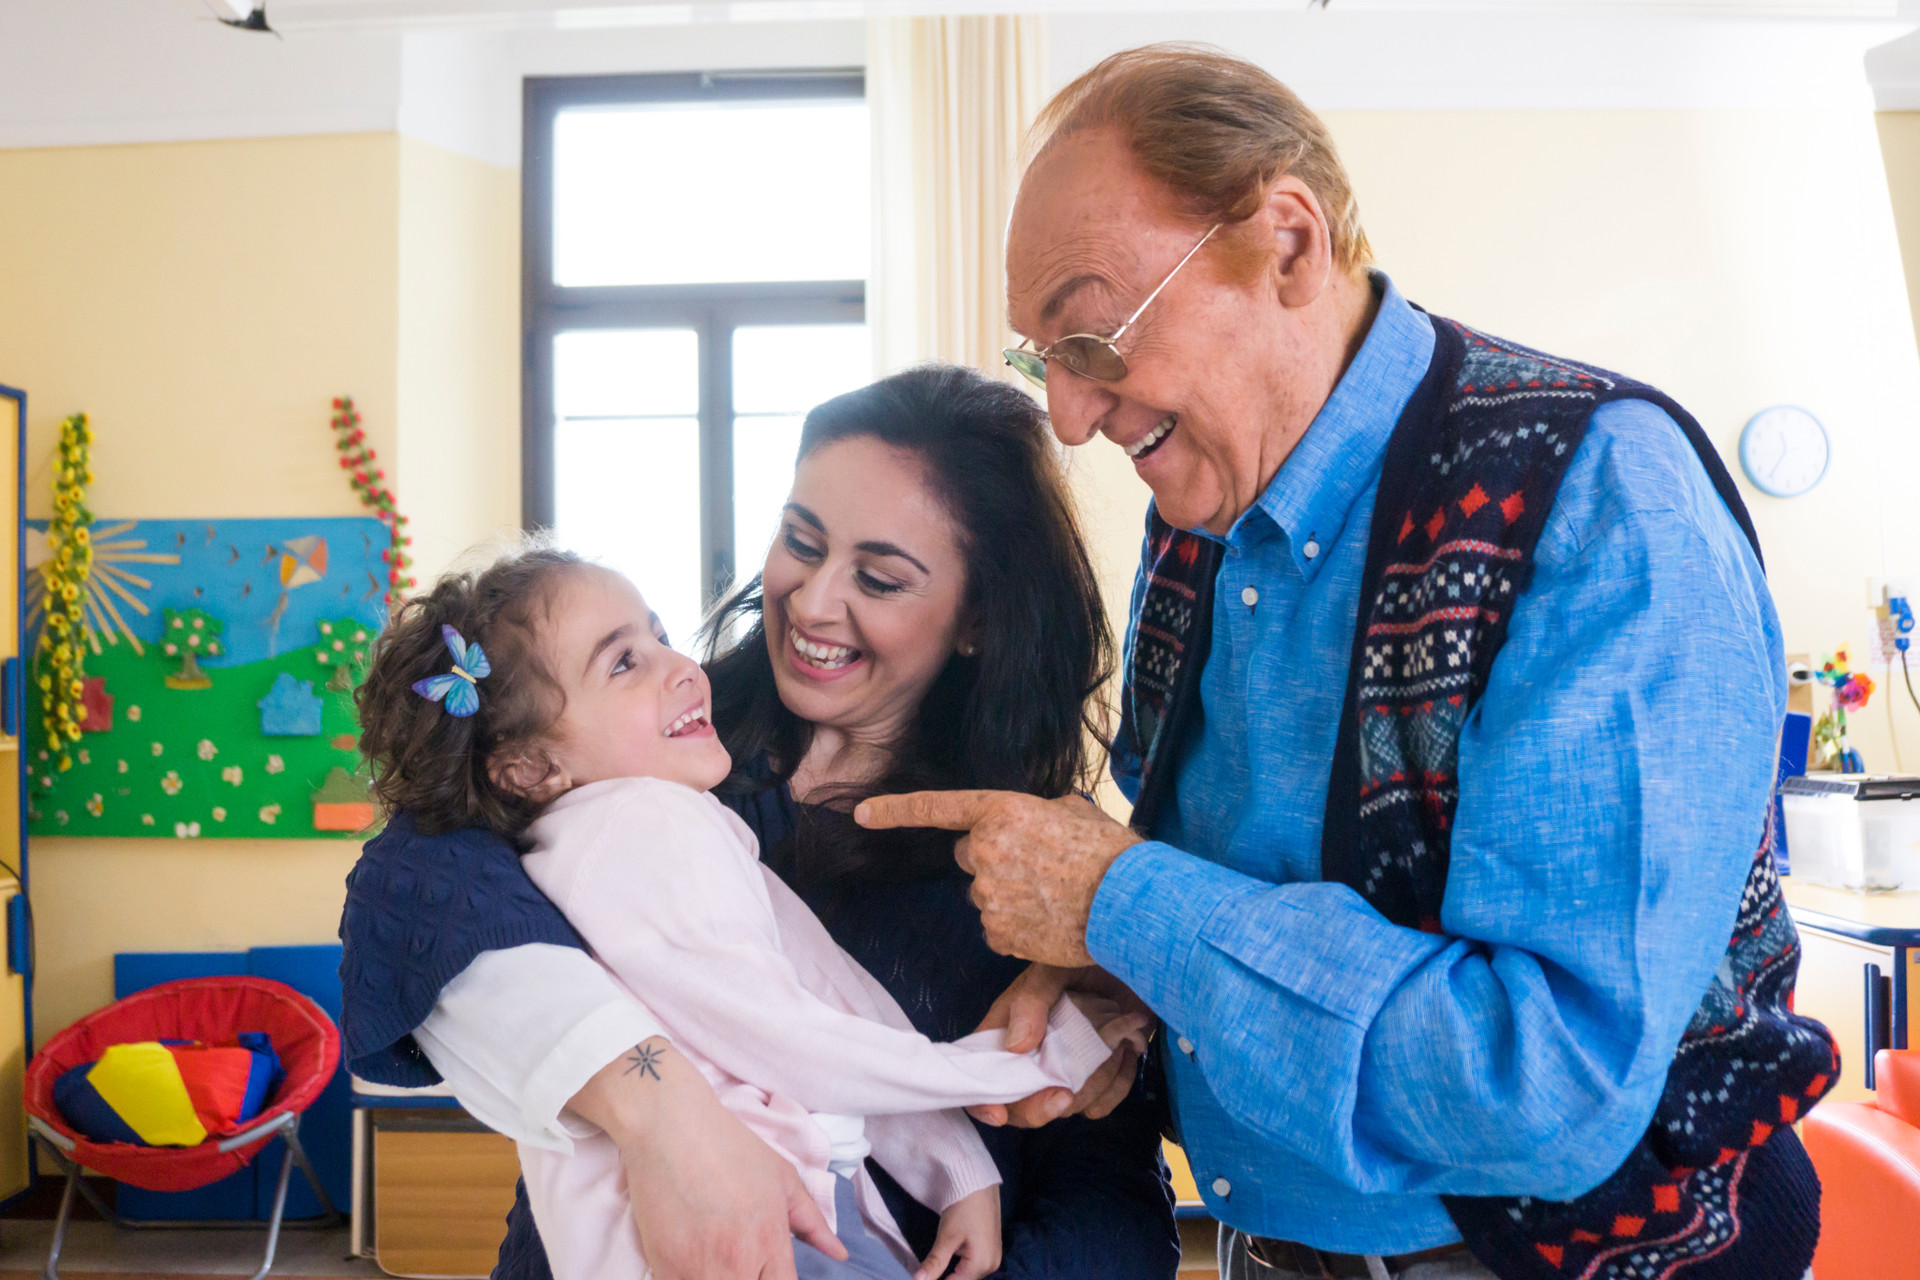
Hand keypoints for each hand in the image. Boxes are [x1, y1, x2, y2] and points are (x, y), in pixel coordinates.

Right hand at [567, 1038, 848, 1279]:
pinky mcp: (661, 1267)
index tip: (774, 1273)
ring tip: (722, 1262)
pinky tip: (697, 1264)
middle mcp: (735, 1262)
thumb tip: (839, 1253)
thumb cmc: (730, 1148)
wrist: (670, 1127)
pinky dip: (692, 1279)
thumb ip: (813, 1223)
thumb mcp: (783, 1179)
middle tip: (750, 1264)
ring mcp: (694, 1269)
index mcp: (769, 1241)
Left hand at [855, 791, 1138, 965]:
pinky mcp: (998, 933)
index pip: (937, 808)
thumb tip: (1037, 821)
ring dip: (1009, 896)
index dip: (895, 810)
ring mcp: (989, 895)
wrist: (1130, 901)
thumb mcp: (1074, 811)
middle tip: (1039, 866)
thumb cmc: (1110, 852)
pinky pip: (997, 929)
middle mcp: (986, 850)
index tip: (861, 813)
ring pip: (985, 895)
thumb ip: (1038, 812)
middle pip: (969, 856)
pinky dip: (1017, 928)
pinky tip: (1050, 921)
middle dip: (994, 860)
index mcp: (1002, 811)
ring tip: (1055, 896)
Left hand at [914, 1186, 1001, 1279]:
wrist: (978, 1183)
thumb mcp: (946, 1237)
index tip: (922, 1277)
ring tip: (937, 1265)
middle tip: (928, 1269)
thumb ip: (934, 1263)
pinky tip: (949, 1258)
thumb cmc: (963, 1207)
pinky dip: (960, 1265)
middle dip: (945, 1277)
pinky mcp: (991, 1248)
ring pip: (968, 1274)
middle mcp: (992, 1264)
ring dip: (953, 1272)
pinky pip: (974, 1265)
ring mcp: (994, 1256)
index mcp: (982, 1264)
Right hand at [966, 964, 1152, 1128]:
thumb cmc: (1087, 957)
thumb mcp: (1054, 969)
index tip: (1000, 1113)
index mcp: (1007, 1029)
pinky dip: (1115, 1087)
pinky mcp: (1098, 1079)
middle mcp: (1032, 1057)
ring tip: (1112, 1046)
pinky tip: (1126, 1054)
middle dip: (1042, 1106)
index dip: (983, 1100)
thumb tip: (1015, 1046)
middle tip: (1065, 1093)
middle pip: (1021, 1106)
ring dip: (1091, 1084)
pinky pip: (1100, 1106)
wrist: (1138, 959)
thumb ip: (1032, 1001)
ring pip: (1066, 1107)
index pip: (982, 1075)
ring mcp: (1066, 1071)